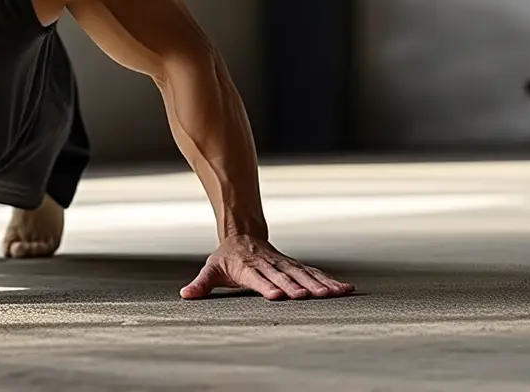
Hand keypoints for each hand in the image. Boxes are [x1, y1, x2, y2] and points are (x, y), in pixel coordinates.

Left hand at [179, 234, 353, 300]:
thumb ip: (201, 283)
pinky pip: (313, 272)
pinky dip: (329, 280)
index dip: (268, 286)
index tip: (278, 296)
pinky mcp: (294, 265)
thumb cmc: (226, 258)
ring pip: (303, 273)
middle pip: (284, 276)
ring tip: (334, 294)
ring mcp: (283, 263)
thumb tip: (185, 295)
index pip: (258, 278)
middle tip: (310, 296)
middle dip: (297, 286)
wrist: (242, 234)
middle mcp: (268, 264)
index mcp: (247, 267)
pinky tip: (344, 289)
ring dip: (319, 284)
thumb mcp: (211, 269)